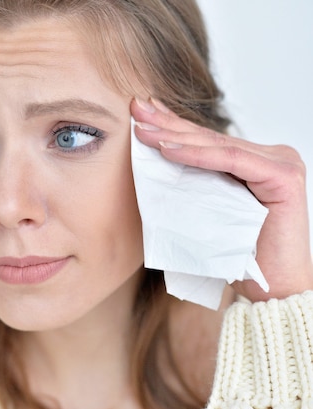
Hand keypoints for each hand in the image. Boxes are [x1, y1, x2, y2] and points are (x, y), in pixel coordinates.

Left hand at [131, 97, 312, 301]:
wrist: (270, 289)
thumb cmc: (236, 254)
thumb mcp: (206, 210)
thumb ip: (193, 185)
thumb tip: (154, 163)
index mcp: (253, 162)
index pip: (206, 141)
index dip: (173, 125)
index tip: (141, 113)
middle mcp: (269, 157)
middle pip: (208, 138)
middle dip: (168, 123)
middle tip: (136, 108)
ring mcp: (279, 163)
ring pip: (217, 146)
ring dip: (175, 136)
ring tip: (143, 129)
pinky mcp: (283, 176)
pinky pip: (231, 161)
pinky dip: (197, 155)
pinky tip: (168, 149)